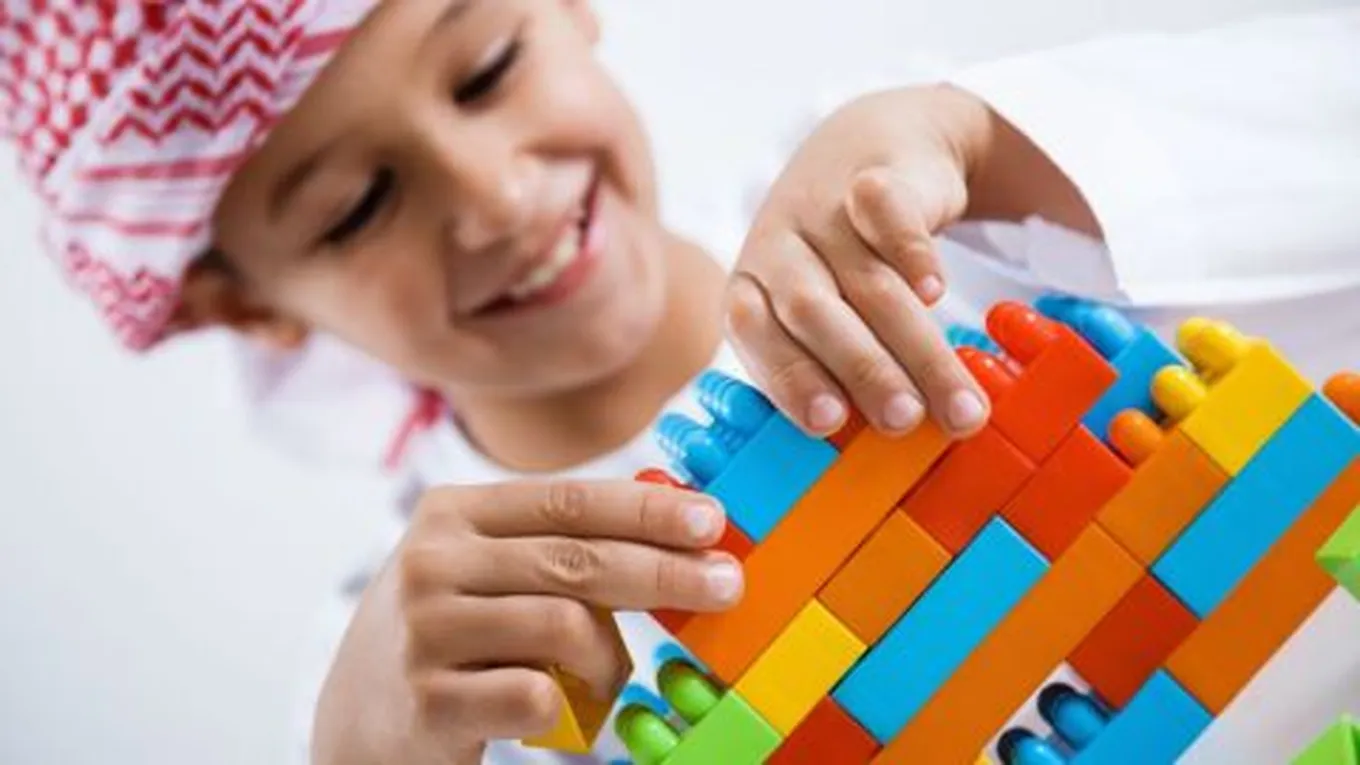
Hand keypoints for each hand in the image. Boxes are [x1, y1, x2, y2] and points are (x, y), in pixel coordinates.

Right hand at [311, 480, 738, 764]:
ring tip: (609, 677)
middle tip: (725, 585)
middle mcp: (431, 561)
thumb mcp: (483, 567)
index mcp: (452, 513)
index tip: (711, 520)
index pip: (568, 500)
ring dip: (608, 658)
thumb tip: (675, 524)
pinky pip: (535, 694)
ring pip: (564, 626)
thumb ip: (555, 543)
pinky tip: (560, 707)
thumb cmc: (448, 633)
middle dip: (664, 572)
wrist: (358, 721)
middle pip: (576, 560)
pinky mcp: (428, 701)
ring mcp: (424, 631)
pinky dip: (567, 705)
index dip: (646, 510)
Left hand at [727, 84, 993, 438]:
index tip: (830, 424)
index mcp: (752, 289)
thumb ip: (836, 367)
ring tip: (958, 401)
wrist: (871, 143)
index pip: (756, 335)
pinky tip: (936, 291)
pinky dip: (911, 252)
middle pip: (815, 314)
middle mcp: (778, 250)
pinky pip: (886, 213)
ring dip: (913, 345)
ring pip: (867, 281)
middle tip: (906, 421)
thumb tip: (883, 455)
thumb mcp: (821, 310)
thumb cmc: (842, 261)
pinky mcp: (871, 175)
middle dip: (863, 372)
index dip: (789, 377)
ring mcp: (823, 211)